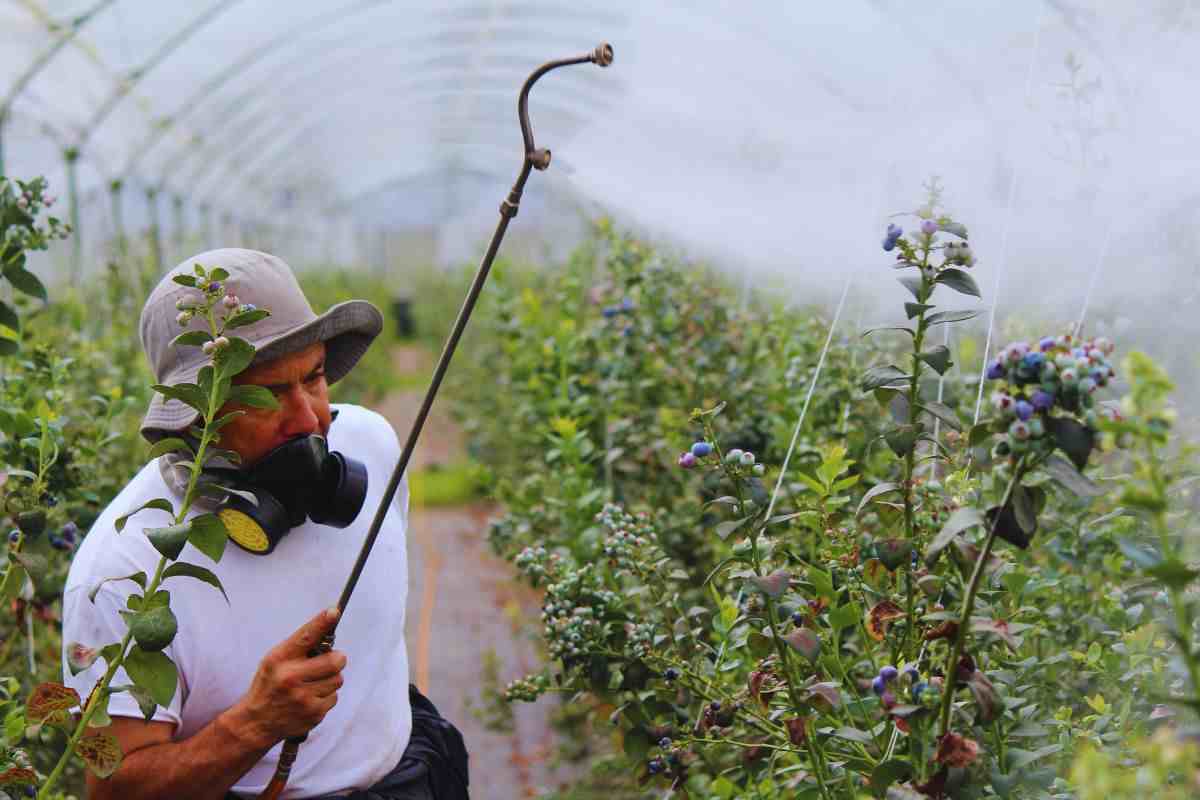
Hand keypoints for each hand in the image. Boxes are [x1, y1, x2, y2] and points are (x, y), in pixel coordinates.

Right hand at [231, 607, 346, 746]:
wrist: (257, 722)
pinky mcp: (313, 713)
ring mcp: (302, 698)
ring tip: (313, 683)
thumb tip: (328, 631)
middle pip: (335, 661)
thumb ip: (299, 647)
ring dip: (330, 679)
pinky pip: (334, 697)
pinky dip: (326, 696)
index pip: (305, 637)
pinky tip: (310, 698)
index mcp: (280, 660)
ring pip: (337, 679)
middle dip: (337, 659)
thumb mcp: (274, 661)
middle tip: (330, 660)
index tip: (334, 612)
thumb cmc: (269, 685)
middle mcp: (290, 678)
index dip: (322, 623)